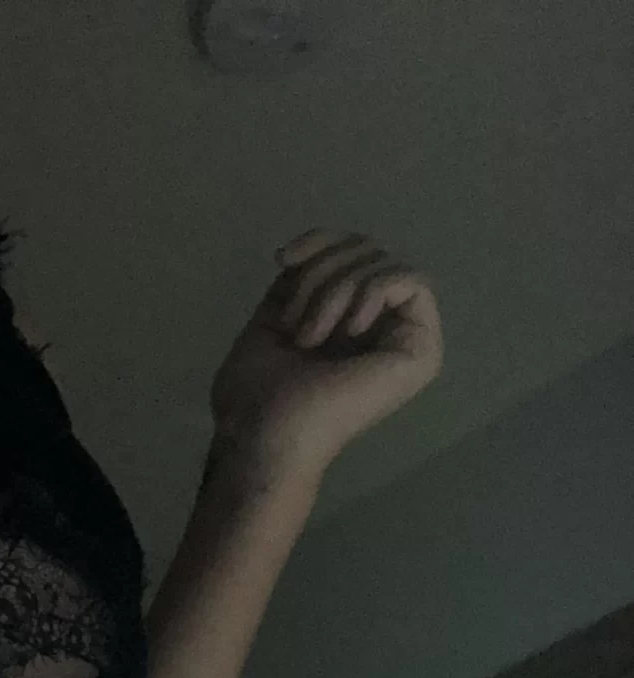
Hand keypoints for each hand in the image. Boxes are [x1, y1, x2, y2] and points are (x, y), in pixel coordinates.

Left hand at [208, 230, 443, 483]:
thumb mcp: (273, 316)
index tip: (282, 259)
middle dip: (322, 272)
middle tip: (295, 322)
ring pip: (384, 262)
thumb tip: (314, 248)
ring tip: (309, 337)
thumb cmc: (256, 395)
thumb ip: (301, 279)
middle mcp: (381, 327)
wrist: (261, 435)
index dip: (320, 241)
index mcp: (347, 322)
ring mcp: (405, 340)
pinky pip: (412, 280)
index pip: (353, 248)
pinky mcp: (422, 351)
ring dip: (336, 289)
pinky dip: (371, 291)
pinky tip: (349, 329)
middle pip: (367, 248)